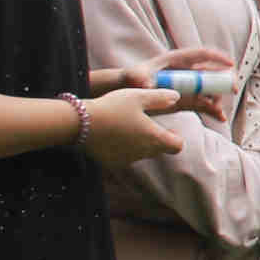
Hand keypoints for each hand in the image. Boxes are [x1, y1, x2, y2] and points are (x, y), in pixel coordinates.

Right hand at [78, 84, 192, 169]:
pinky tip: (114, 134)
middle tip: (147, 124)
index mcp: (153, 137)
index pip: (177, 146)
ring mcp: (127, 159)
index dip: (175, 137)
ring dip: (140, 143)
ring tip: (128, 126)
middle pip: (159, 150)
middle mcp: (143, 152)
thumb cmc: (112, 106)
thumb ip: (160, 98)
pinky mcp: (112, 162)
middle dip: (157, 139)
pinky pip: (125, 157)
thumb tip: (176, 98)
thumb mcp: (139, 96)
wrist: (81, 123)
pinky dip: (124, 148)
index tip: (169, 129)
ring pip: (142, 153)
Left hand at [91, 46, 238, 120]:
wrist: (129, 93)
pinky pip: (204, 103)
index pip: (201, 55)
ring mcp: (188, 87)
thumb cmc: (132, 79)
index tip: (230, 64)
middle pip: (210, 73)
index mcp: (177, 61)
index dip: (217, 58)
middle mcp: (186, 73)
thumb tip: (145, 82)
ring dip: (217, 99)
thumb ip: (139, 77)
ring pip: (209, 90)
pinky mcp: (187, 100)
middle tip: (233, 88)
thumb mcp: (134, 76)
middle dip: (224, 80)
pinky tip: (219, 117)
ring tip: (219, 111)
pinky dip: (212, 110)